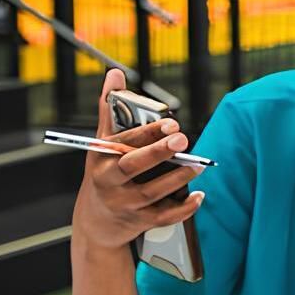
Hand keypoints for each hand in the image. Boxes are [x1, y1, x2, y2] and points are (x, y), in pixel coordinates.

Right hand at [71, 70, 204, 250]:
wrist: (95, 220)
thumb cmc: (104, 171)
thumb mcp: (102, 142)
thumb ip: (110, 108)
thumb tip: (115, 73)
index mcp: (102, 157)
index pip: (125, 142)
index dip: (148, 132)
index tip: (172, 122)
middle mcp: (109, 180)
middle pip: (132, 167)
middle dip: (157, 152)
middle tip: (183, 139)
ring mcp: (123, 203)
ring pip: (151, 193)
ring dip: (177, 179)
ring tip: (198, 165)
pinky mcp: (138, 221)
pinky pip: (163, 217)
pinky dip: (183, 209)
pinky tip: (200, 196)